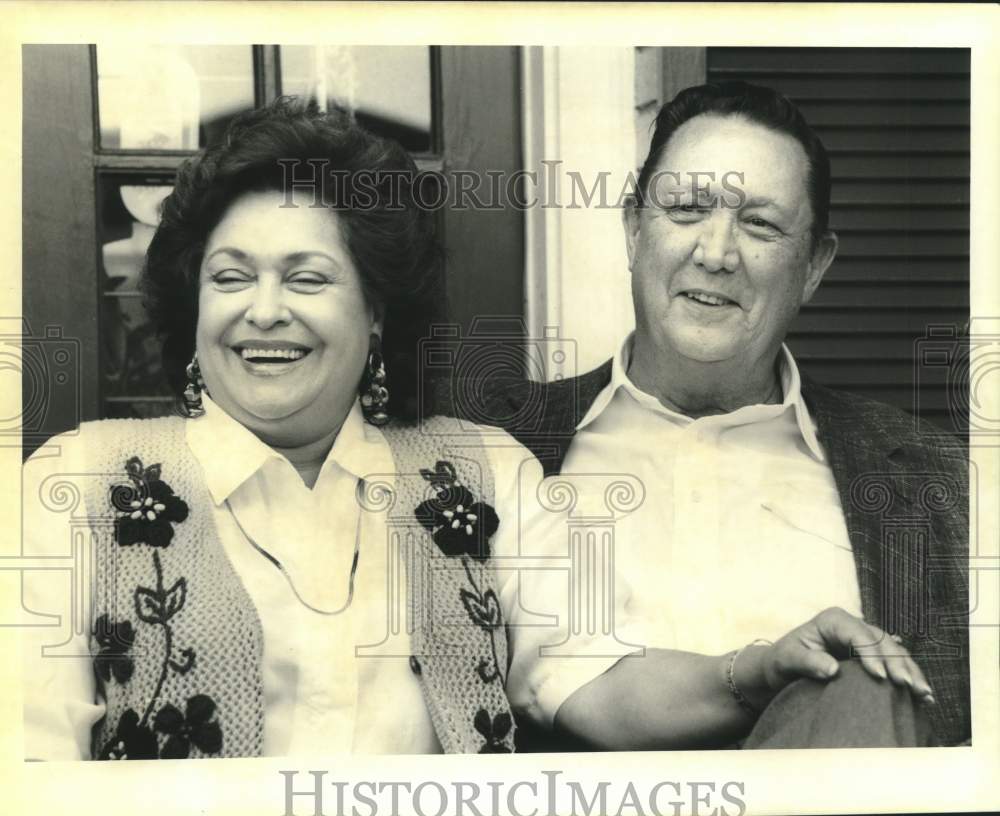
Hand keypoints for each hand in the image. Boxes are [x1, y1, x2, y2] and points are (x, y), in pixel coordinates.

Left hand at [738, 607, 934, 708]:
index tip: (880, 676)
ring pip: (895, 652)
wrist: (784, 669)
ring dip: (911, 672)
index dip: (872, 654)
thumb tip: (832, 669)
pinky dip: (910, 678)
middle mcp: (853, 626)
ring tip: (923, 694)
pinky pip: (896, 664)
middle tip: (908, 686)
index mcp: (833, 620)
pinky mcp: (873, 656)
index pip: (858, 634)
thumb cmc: (783, 661)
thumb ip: (807, 662)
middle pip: (882, 642)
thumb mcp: (787, 659)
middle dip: (898, 664)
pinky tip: (925, 696)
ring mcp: (865, 640)